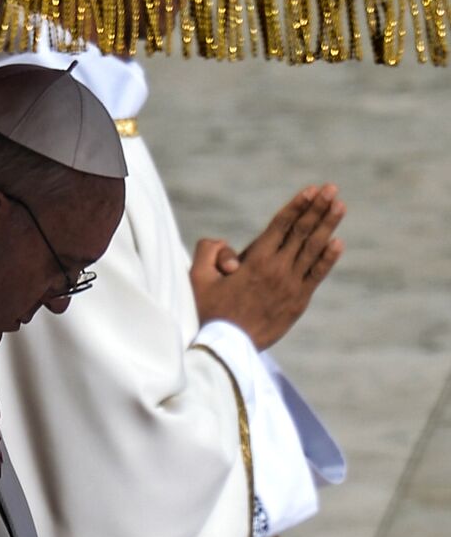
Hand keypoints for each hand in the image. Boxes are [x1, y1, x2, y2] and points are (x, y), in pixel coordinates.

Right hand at [190, 184, 344, 349]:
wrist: (225, 348)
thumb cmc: (206, 312)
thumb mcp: (197, 278)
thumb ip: (208, 251)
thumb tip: (227, 246)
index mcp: (254, 261)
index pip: (281, 225)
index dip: (297, 205)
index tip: (312, 190)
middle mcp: (277, 269)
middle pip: (302, 232)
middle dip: (317, 208)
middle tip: (331, 188)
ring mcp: (290, 286)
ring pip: (313, 249)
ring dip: (328, 225)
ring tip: (339, 206)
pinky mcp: (297, 302)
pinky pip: (317, 275)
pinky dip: (328, 258)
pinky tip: (337, 243)